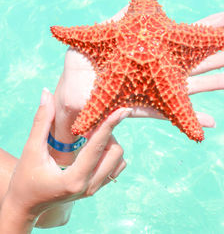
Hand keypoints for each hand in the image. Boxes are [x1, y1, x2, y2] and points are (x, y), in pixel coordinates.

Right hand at [0, 89, 127, 232]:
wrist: (27, 205)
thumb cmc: (25, 178)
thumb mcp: (31, 150)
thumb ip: (41, 121)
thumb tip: (46, 93)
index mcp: (74, 179)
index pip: (98, 147)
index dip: (110, 125)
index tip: (123, 110)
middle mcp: (89, 186)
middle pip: (114, 152)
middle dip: (107, 134)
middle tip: (91, 125)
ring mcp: (95, 189)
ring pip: (118, 159)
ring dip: (110, 143)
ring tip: (90, 137)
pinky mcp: (97, 188)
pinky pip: (116, 167)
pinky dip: (110, 154)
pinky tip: (95, 147)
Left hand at [54, 6, 223, 135]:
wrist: (71, 101)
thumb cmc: (80, 69)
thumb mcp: (98, 38)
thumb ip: (115, 22)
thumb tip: (129, 3)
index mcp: (153, 52)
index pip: (185, 38)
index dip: (208, 30)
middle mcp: (160, 71)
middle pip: (198, 63)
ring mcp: (157, 91)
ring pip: (193, 88)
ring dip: (219, 84)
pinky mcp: (148, 109)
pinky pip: (173, 114)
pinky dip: (193, 118)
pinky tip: (211, 122)